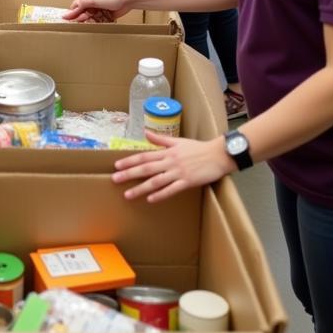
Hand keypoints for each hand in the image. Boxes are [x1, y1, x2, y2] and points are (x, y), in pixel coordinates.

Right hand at [64, 0, 136, 21]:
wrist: (130, 0)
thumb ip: (85, 3)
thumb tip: (75, 5)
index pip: (80, 1)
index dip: (73, 8)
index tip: (67, 15)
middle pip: (85, 8)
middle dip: (78, 15)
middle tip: (71, 22)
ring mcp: (103, 6)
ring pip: (91, 14)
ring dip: (86, 19)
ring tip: (79, 24)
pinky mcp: (108, 13)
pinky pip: (99, 18)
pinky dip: (94, 21)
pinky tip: (90, 25)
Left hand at [111, 133, 232, 202]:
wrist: (218, 154)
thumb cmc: (198, 148)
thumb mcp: (178, 141)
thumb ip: (160, 139)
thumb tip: (145, 132)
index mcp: (167, 152)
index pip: (144, 156)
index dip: (129, 161)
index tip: (117, 166)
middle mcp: (170, 162)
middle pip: (146, 169)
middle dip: (129, 174)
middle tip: (115, 179)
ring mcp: (178, 172)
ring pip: (155, 181)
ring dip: (140, 188)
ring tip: (128, 194)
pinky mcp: (188, 182)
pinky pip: (171, 189)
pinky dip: (160, 195)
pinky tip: (150, 199)